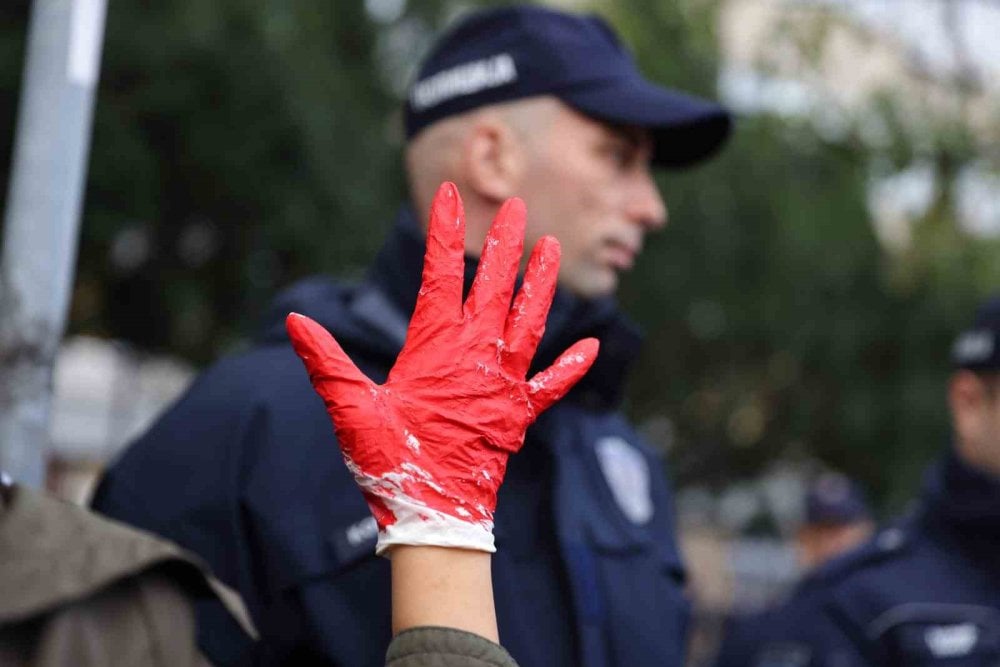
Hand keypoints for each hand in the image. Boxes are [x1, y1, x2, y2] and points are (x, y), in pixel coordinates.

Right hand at [286, 182, 597, 552]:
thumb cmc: (391, 463)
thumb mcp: (350, 409)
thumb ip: (327, 363)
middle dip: (504, 245)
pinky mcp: (520, 412)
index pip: (441, 275)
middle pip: (493, 288)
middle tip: (519, 206)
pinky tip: (590, 347)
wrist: (436, 514)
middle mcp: (476, 355)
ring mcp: (503, 382)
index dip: (445, 232)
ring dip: (540, 285)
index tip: (451, 195)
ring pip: (528, 322)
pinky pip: (551, 385)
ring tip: (551, 248)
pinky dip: (570, 367)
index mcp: (436, 347)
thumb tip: (295, 320)